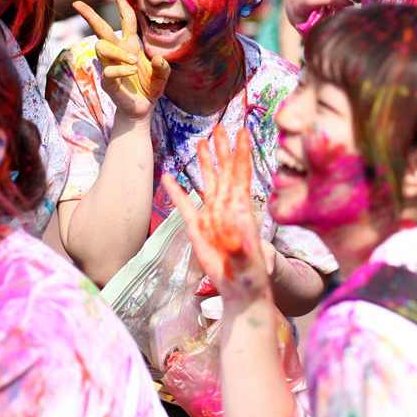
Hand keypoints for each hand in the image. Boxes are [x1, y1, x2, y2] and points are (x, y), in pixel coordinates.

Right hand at [73, 0, 169, 121]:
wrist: (142, 110)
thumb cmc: (149, 88)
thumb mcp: (163, 76)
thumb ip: (164, 67)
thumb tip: (158, 59)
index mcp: (130, 45)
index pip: (125, 18)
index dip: (121, 1)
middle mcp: (117, 51)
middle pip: (101, 28)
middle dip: (89, 15)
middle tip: (77, 4)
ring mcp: (109, 65)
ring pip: (102, 46)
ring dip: (119, 52)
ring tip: (134, 62)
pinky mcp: (107, 80)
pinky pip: (109, 69)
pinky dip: (122, 69)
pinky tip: (133, 73)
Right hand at [164, 125, 270, 305]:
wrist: (239, 289)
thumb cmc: (249, 275)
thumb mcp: (247, 261)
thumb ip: (239, 249)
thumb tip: (234, 238)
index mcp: (242, 209)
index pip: (241, 174)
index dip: (241, 153)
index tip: (242, 131)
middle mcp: (227, 207)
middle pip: (224, 171)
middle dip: (221, 149)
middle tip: (218, 127)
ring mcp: (212, 215)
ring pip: (208, 182)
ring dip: (204, 163)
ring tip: (201, 142)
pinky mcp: (197, 228)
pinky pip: (184, 205)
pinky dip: (176, 191)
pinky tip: (167, 177)